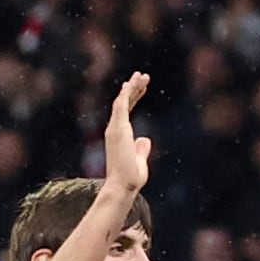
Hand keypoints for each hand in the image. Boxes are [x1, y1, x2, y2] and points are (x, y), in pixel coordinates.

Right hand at [99, 71, 153, 198]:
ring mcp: (115, 128)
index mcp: (119, 135)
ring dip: (132, 87)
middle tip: (144, 76)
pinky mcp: (118, 128)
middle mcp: (114, 129)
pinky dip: (127, 93)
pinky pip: (121, 105)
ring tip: (142, 75)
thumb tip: (145, 139)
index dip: (133, 97)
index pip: (126, 111)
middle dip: (134, 88)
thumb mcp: (139, 160)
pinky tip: (132, 83)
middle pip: (124, 103)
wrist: (123, 185)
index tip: (141, 87)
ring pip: (122, 100)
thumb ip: (141, 148)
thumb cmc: (130, 177)